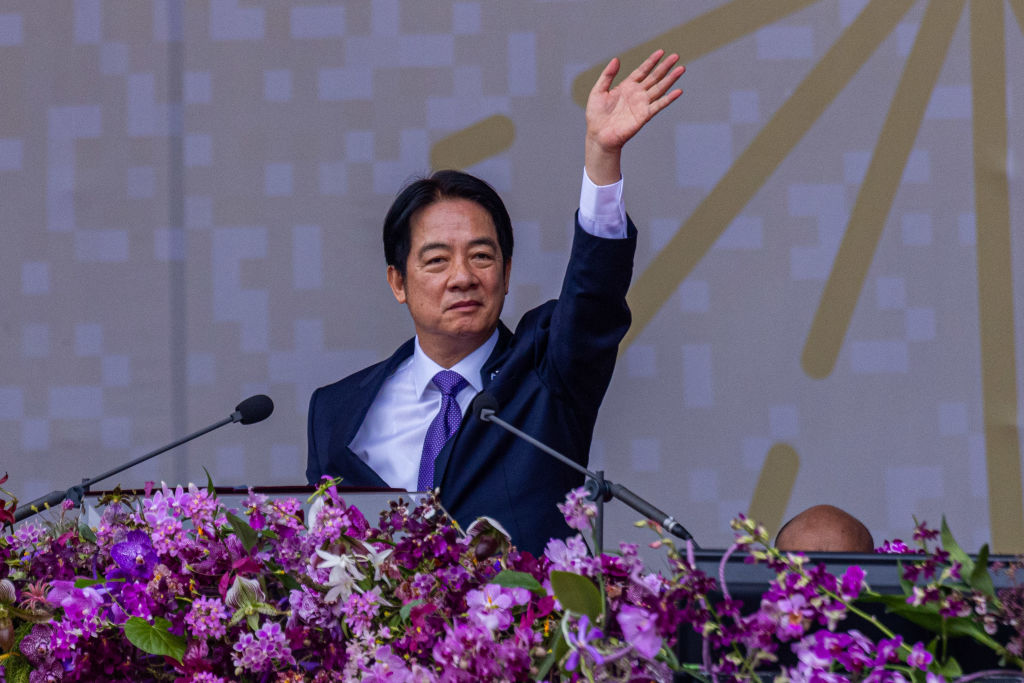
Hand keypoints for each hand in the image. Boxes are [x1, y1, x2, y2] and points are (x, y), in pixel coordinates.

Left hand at [584, 49, 684, 184]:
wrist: (598, 135)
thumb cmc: (596, 115)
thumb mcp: (598, 91)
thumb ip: (607, 75)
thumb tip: (616, 59)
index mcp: (627, 86)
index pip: (642, 70)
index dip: (651, 61)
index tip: (661, 51)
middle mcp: (637, 94)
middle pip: (654, 77)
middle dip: (665, 67)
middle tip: (676, 56)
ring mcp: (642, 104)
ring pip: (659, 88)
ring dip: (671, 79)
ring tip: (681, 69)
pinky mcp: (644, 116)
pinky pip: (659, 105)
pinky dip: (669, 99)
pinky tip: (678, 91)